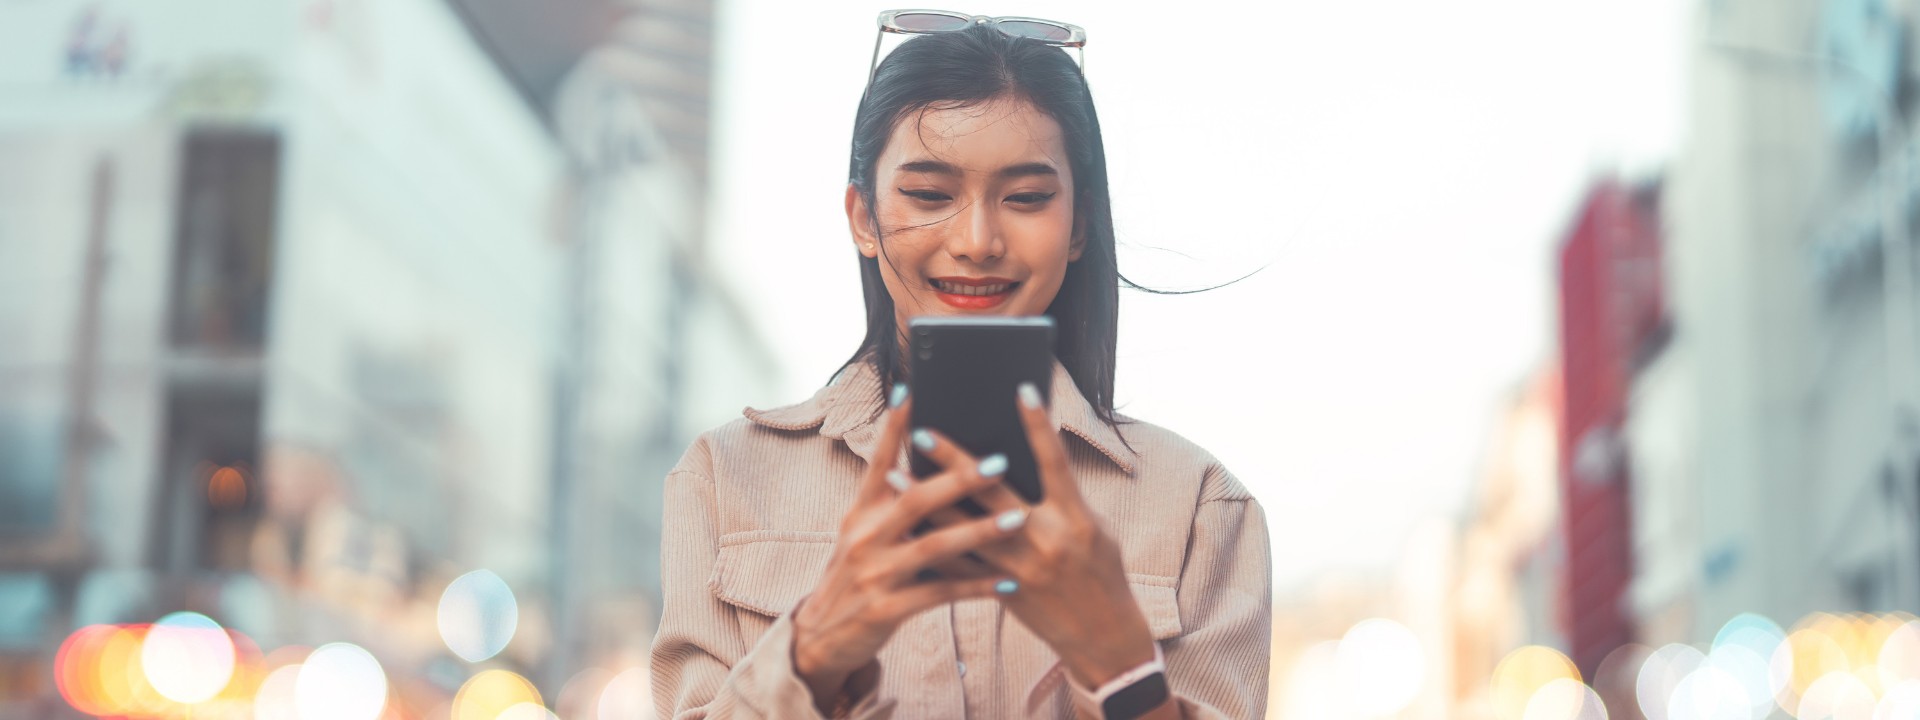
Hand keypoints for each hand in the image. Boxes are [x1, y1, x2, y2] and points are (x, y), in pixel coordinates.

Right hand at [790, 391, 1022, 712]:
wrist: (822, 637)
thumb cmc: (855, 576)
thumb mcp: (862, 534)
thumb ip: (892, 504)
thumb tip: (932, 467)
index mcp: (861, 513)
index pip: (879, 462)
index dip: (894, 427)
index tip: (912, 392)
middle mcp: (866, 537)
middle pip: (915, 499)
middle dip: (959, 479)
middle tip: (1000, 461)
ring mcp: (875, 573)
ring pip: (934, 546)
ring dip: (980, 532)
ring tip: (1017, 520)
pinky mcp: (887, 608)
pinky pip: (940, 593)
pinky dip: (975, 587)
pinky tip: (1006, 583)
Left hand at [909, 383, 1158, 690]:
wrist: (1102, 635)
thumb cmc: (1101, 571)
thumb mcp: (1094, 527)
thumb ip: (1060, 497)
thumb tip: (1023, 461)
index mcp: (1074, 518)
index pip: (1054, 461)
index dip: (1039, 424)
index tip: (1021, 389)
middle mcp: (1044, 540)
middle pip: (992, 492)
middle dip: (954, 461)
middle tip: (921, 433)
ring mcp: (1018, 568)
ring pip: (963, 530)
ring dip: (926, 502)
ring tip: (894, 476)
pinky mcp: (1001, 590)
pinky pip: (958, 566)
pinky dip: (932, 543)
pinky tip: (905, 524)